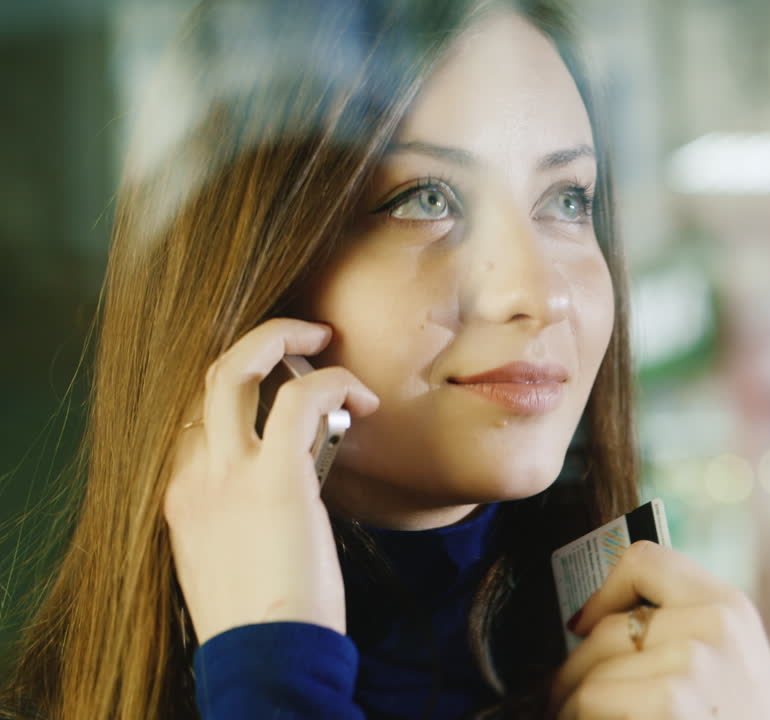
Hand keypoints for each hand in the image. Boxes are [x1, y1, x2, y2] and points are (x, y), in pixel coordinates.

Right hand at [163, 318, 379, 644]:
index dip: (239, 390)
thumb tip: (285, 491)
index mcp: (180, 497)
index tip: (280, 388)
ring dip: (285, 338)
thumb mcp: (229, 559)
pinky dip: (334, 383)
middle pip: (207, 378)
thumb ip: (241, 515)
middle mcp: (194, 477)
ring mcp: (228, 475)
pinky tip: (363, 400)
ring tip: (328, 341)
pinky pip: (301, 398)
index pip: (194, 417)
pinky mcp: (276, 480)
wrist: (264, 659)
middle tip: (304, 336)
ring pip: (235, 368)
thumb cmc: (262, 620)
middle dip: (256, 342)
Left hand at [549, 541, 769, 719]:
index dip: (602, 592)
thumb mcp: (731, 665)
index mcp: (729, 605)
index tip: (583, 626)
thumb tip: (589, 624)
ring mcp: (695, 663)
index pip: (644, 560)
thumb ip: (680, 631)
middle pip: (604, 631)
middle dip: (572, 672)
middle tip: (564, 700)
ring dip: (570, 706)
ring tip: (575, 719)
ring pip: (588, 673)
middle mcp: (716, 625)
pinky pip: (591, 699)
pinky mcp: (671, 703)